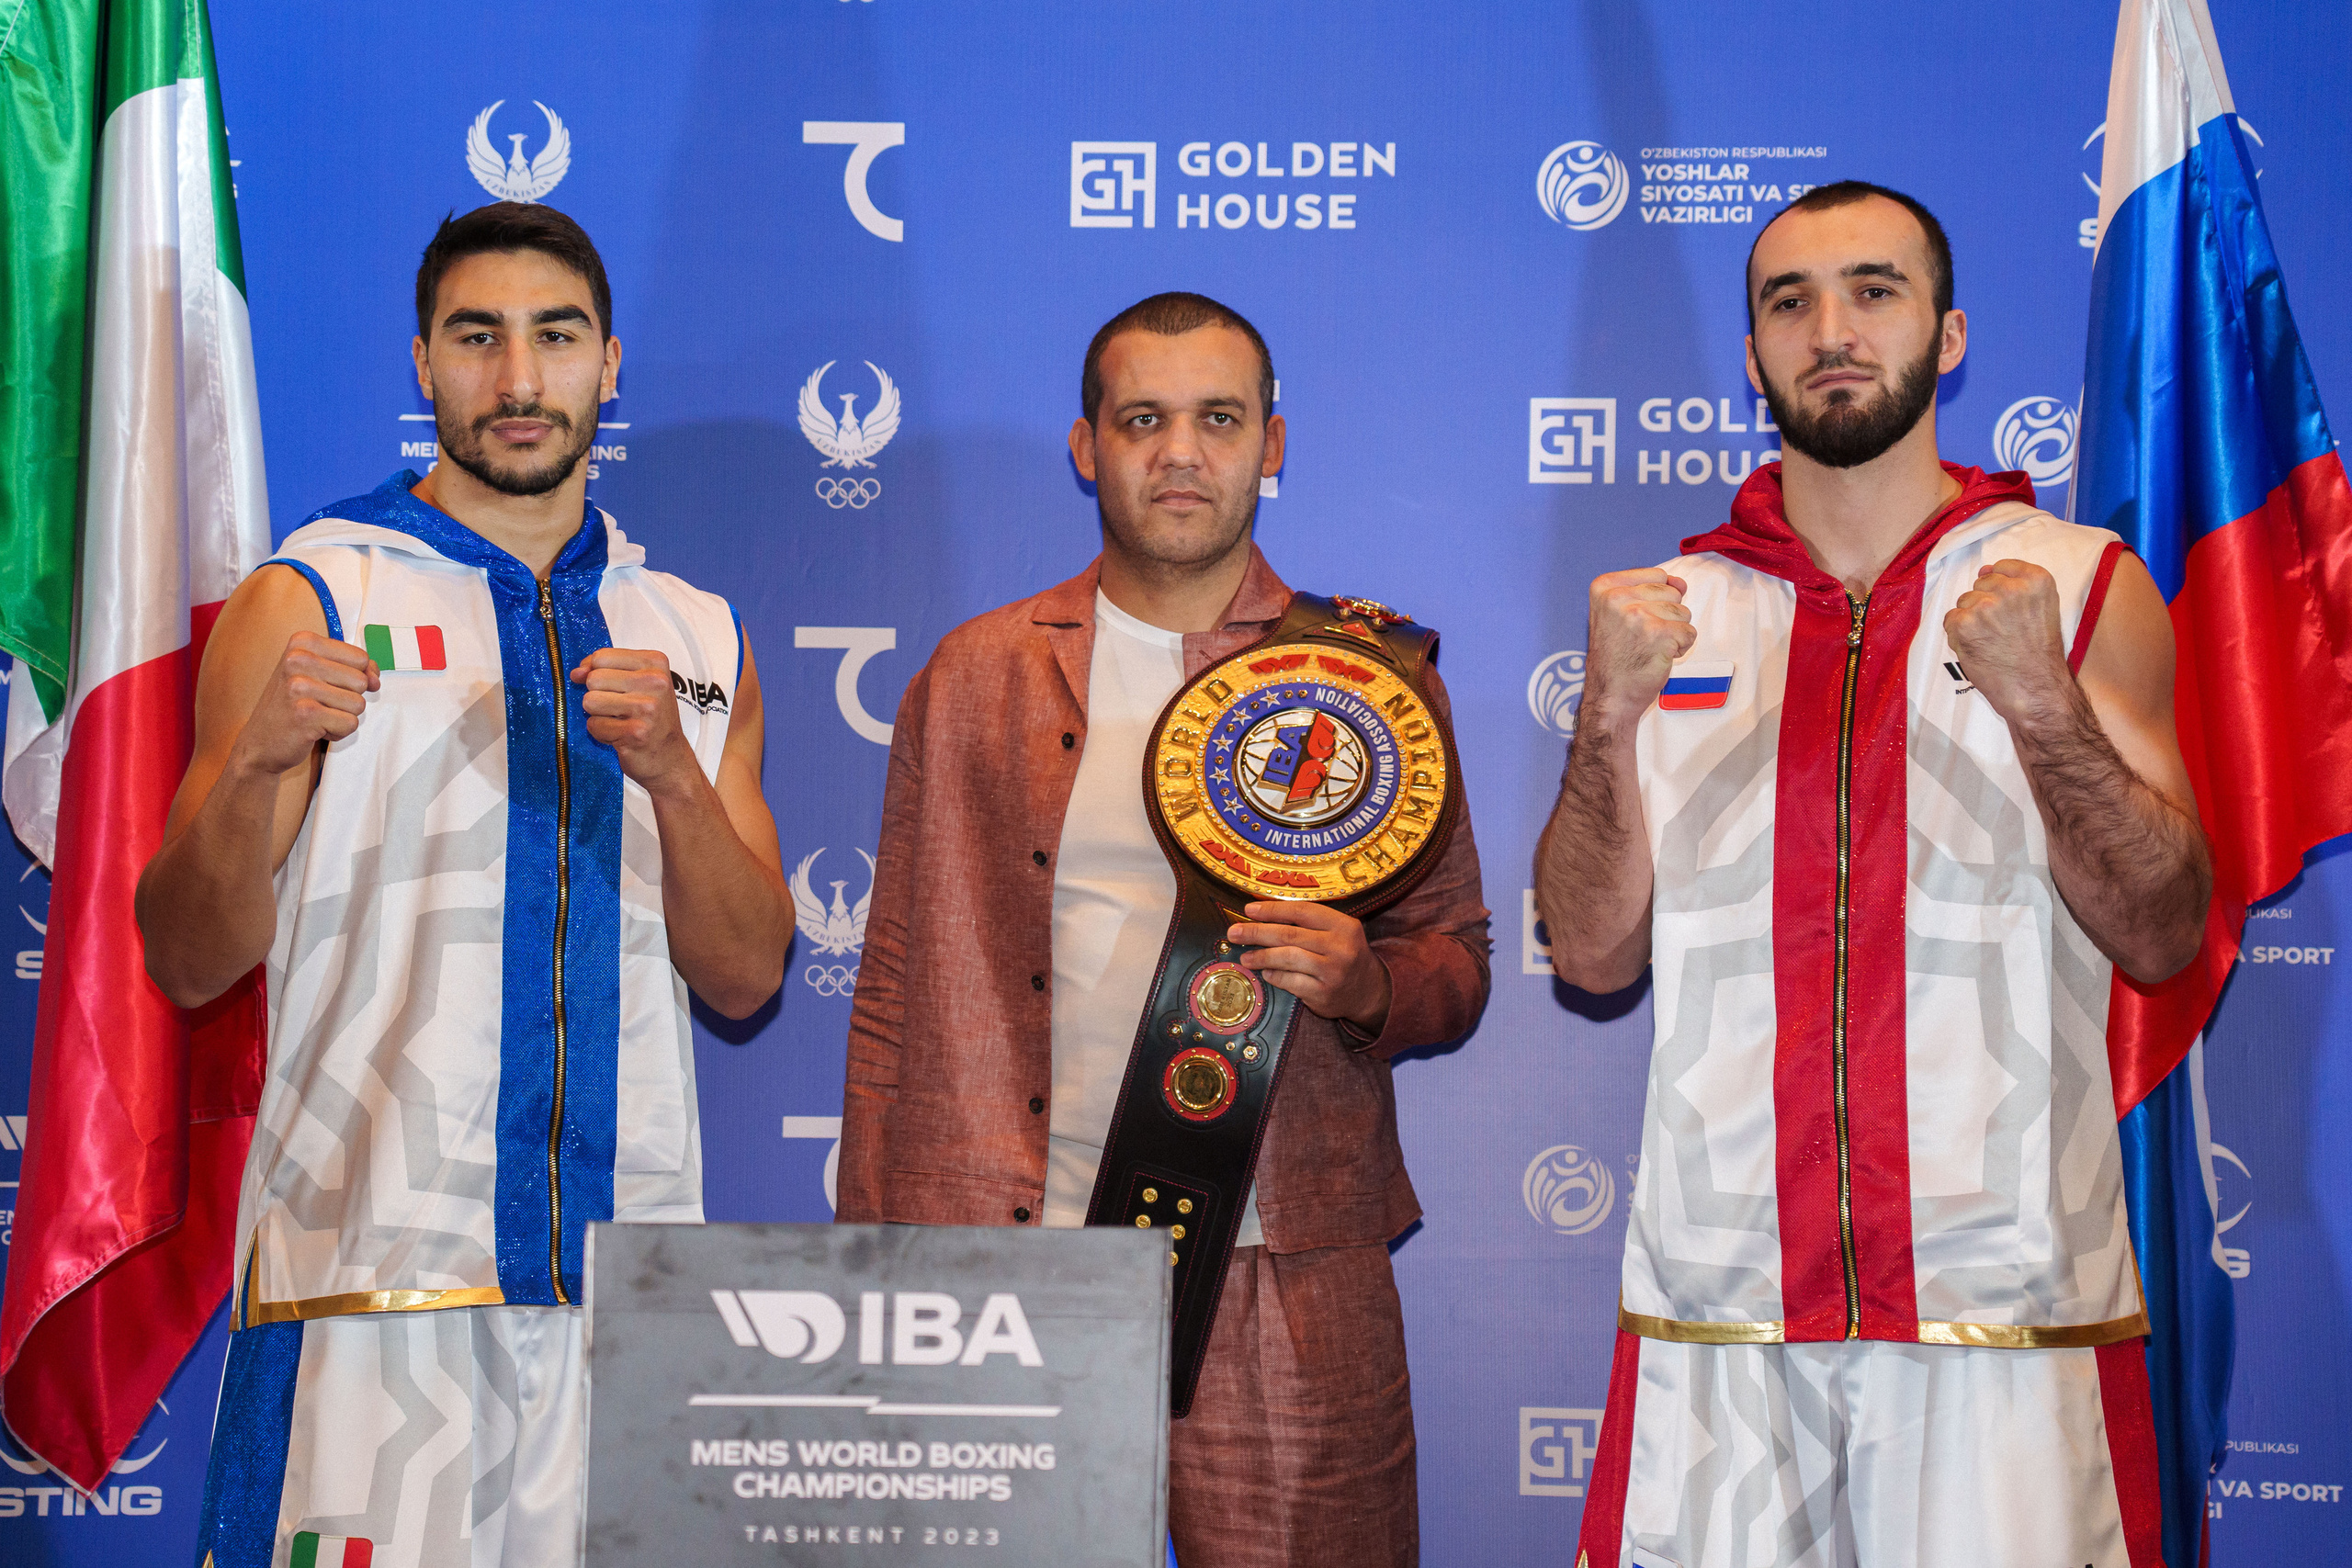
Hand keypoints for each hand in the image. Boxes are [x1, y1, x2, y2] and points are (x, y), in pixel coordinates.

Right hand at [229, 631, 377, 776]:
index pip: (361, 658)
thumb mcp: (317, 674)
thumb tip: (375, 679)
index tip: (333, 686)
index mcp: (302, 642)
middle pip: (361, 681)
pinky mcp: (306, 713)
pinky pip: (350, 724)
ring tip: (316, 717)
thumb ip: (351, 668)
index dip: (357, 677)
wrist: (259, 743)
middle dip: (348, 699)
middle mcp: (298, 659)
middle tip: (319, 705)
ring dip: (342, 716)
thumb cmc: (292, 706)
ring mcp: (300, 686)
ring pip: (358, 704)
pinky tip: (314, 730)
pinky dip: (337, 732)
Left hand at [573, 647, 696, 790]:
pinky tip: (620, 736)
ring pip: (590, 701)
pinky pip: (594, 725)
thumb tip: (576, 673)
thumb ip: (605, 670)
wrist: (669, 758)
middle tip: (620, 709)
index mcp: (656, 663)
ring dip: (598, 715)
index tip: (611, 688)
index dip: (595, 673)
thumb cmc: (651, 718)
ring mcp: (647, 707)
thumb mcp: (636, 683)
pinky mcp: (636, 732)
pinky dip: (601, 733)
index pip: (602, 657)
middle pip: (593, 678)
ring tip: (619, 721)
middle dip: (598, 696)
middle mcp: (655, 682)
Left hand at [1226, 900, 1391, 1032]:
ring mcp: (1333, 972)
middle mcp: (1340, 947)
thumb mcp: (1337, 932)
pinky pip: (1290, 981)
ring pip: (1287, 958)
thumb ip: (1308, 922)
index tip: (1249, 910)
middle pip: (1290, 934)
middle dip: (1257, 932)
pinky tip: (1265, 972)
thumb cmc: (1344, 955)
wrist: (1369, 990)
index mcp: (1343, 925)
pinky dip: (1274, 976)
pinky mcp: (1324, 993)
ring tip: (1245, 956)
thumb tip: (1262, 915)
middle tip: (1234, 932)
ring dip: (1261, 956)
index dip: (1272, 909)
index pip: (1302, 911)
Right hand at [1583, 568, 1694, 728]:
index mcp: (1604, 587)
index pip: (1657, 575)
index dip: (1655, 600)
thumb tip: (1681, 582)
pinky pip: (1690, 633)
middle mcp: (1618, 598)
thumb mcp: (1617, 613)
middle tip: (1641, 638)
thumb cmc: (1615, 658)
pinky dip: (1680, 648)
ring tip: (1650, 647)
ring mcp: (1638, 616)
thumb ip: (1647, 590)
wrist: (1610, 696)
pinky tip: (1659, 657)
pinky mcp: (1659, 635)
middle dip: (1665, 616)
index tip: (1634, 622)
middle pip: (1672, 592)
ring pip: (1683, 612)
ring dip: (1674, 632)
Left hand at [1944, 559, 2068, 722]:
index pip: (2002, 567)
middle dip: (1986, 604)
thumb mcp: (2042, 609)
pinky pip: (1950, 619)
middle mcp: (2012, 588)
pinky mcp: (1964, 623)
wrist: (2034, 689)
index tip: (2010, 610)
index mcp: (2037, 580)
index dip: (2001, 589)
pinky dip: (1958, 635)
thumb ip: (2016, 585)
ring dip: (1971, 620)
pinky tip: (1978, 648)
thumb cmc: (2039, 654)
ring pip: (1964, 602)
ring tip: (1991, 641)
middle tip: (2002, 631)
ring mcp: (1986, 605)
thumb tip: (1983, 569)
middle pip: (1981, 584)